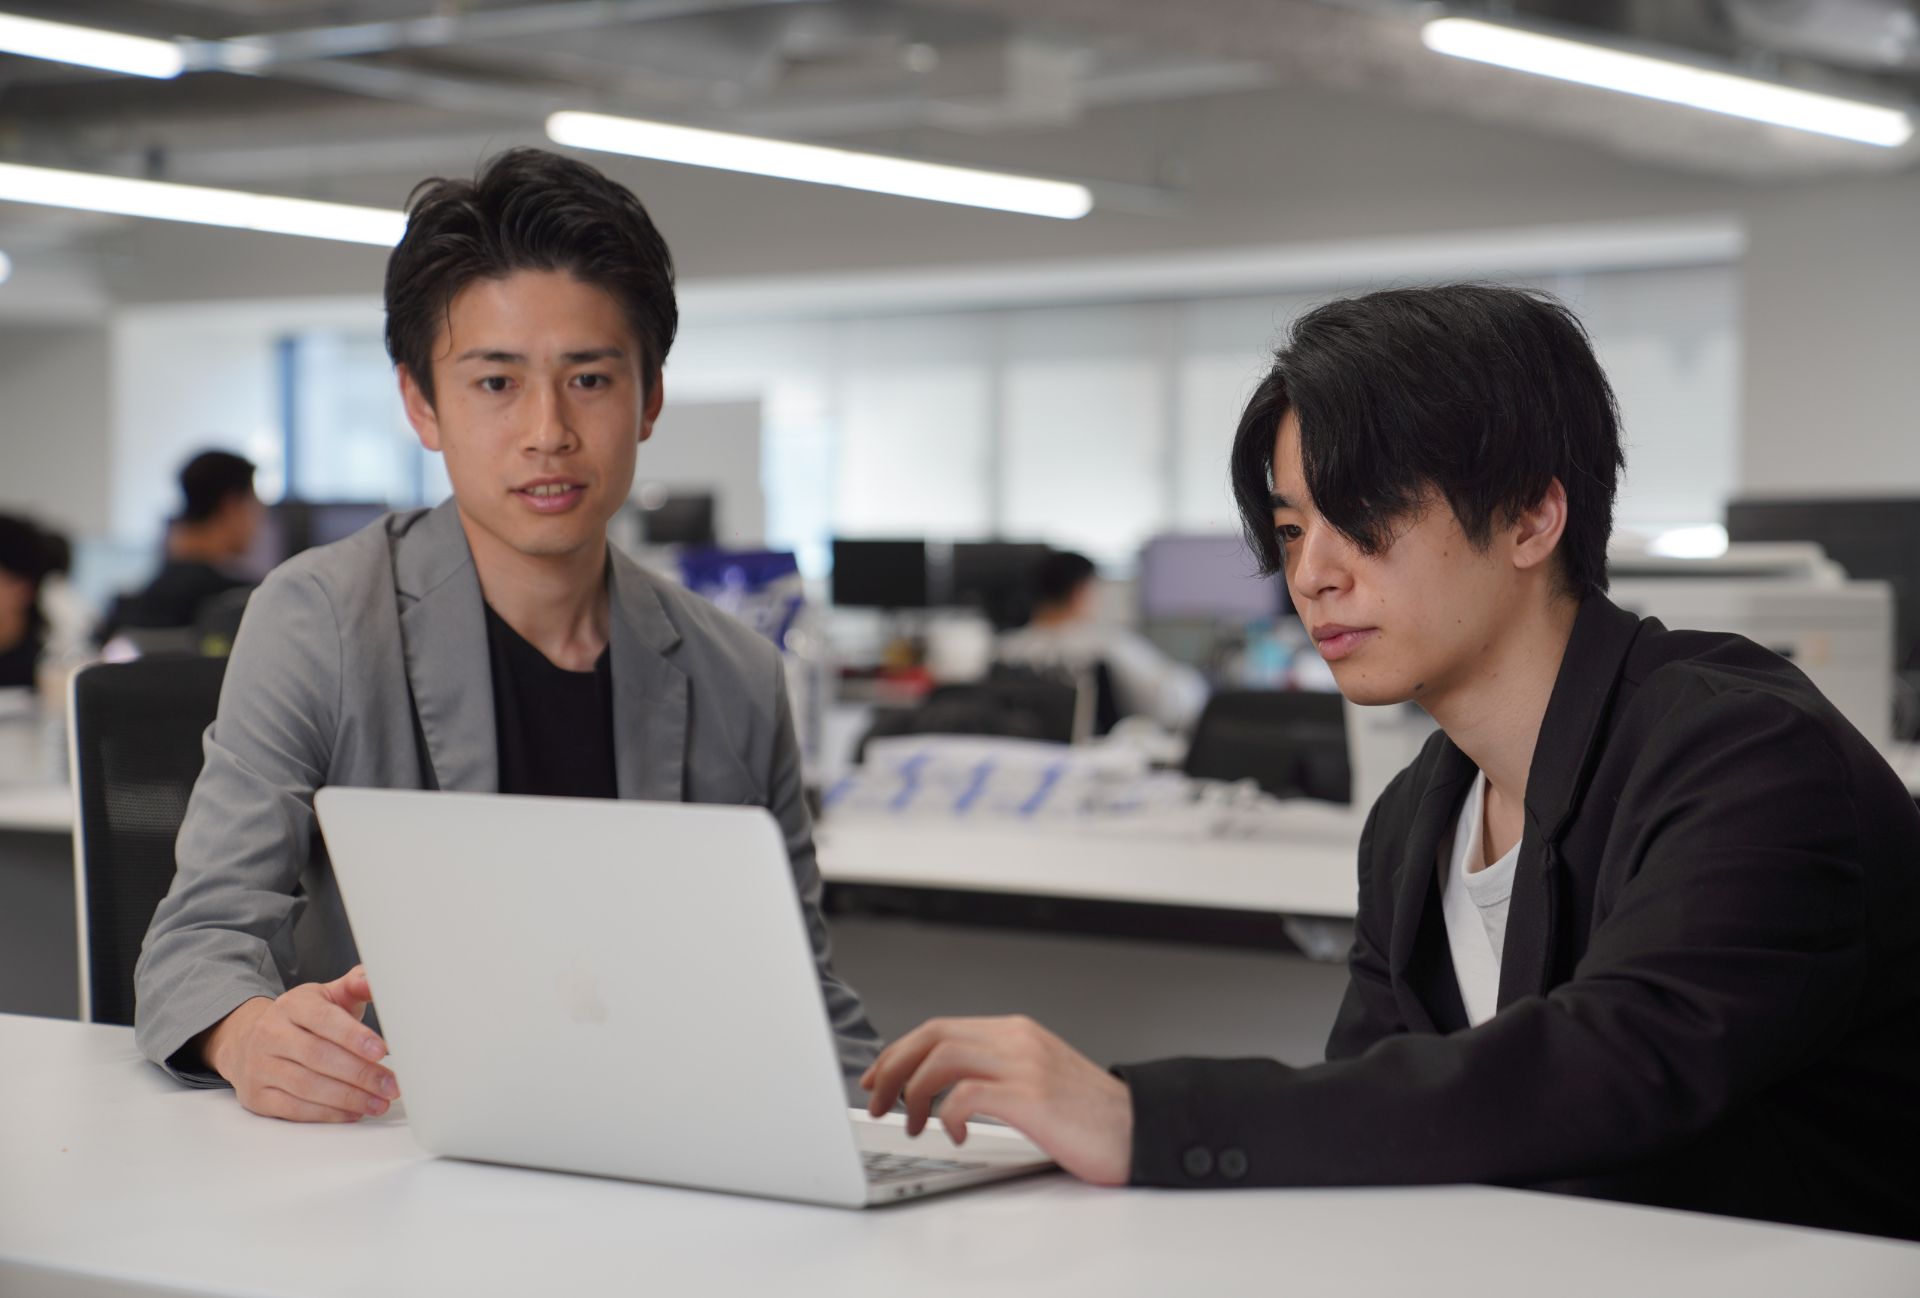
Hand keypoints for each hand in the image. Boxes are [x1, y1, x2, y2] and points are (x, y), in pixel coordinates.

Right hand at [202, 965, 397, 1122]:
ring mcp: (259, 1066)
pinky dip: (328, 1113)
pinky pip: (294, 1109)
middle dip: (360, 1073)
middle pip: (318, 1056)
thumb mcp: (327, 996)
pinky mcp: (256, 1096)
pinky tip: (353, 1112)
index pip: (323, 1019)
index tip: (382, 1051)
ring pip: (307, 1086)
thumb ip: (355, 985)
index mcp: (292, 1005)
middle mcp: (270, 1034)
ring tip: (379, 1102)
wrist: (249, 1039)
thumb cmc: (302, 1019)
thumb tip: (377, 980)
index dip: (354, 1036)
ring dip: (349, 1098)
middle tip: (391, 1085)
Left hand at [860, 1015, 1132, 1185]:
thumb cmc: (1091, 1117)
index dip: (899, 1051)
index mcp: (1017, 1033)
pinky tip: (954, 1135)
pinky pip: (967, 1095)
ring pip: (943, 1058)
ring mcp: (1026, 1064)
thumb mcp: (1038, 1080)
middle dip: (893, 1067)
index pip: (940, 1028)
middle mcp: (1018, 1040)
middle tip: (877, 1101)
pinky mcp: (1032, 1096)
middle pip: (933, 1036)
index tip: (878, 1076)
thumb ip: (996, 1073)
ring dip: (913, 1093)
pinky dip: (947, 1115)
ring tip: (913, 1124)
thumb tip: (939, 1091)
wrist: (1141, 1131)